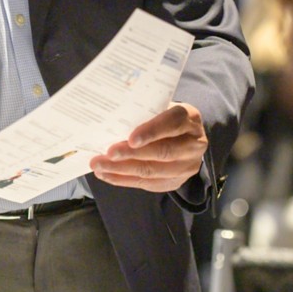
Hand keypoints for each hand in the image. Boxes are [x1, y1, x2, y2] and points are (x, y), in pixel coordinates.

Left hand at [90, 103, 206, 191]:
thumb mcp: (160, 107)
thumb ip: (142, 111)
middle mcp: (193, 144)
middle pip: (163, 152)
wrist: (185, 137)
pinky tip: (107, 175)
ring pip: (153, 171)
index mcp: (189, 119)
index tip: (131, 138)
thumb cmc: (164, 117)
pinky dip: (124, 180)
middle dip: (132, 154)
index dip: (152, 131)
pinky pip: (148, 184)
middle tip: (108, 154)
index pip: (172, 124)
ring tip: (99, 166)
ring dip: (122, 170)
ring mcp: (187, 166)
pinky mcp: (176, 181)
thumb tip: (110, 114)